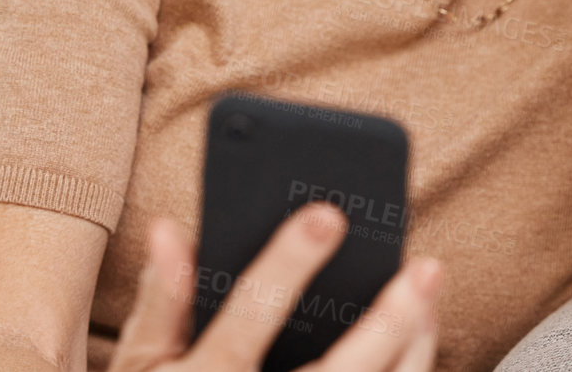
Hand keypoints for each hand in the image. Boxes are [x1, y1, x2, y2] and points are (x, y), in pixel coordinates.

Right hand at [109, 202, 442, 371]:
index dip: (288, 264)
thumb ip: (162, 301)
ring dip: (411, 352)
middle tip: (425, 269)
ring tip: (430, 296)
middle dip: (387, 322)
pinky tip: (417, 343)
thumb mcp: (141, 367)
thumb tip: (172, 229)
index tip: (327, 215)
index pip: (250, 317)